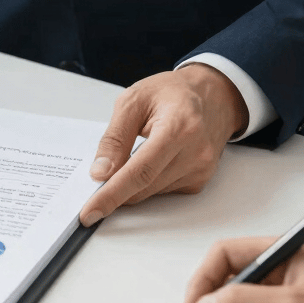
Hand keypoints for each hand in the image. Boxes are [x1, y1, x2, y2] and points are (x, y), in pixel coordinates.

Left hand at [79, 64, 246, 225]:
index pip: (140, 171)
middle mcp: (195, 152)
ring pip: (150, 193)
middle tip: (91, 187)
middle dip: (114, 191)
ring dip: (130, 185)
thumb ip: (115, 138)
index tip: (91, 212)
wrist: (212, 94)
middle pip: (144, 186)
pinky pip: (161, 191)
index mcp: (179, 127)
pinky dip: (145, 182)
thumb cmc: (172, 92)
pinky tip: (148, 160)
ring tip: (128, 155)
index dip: (112, 194)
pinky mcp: (199, 180)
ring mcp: (200, 169)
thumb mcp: (133, 100)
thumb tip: (100, 172)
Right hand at [184, 237, 303, 302]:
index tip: (195, 302)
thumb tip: (207, 300)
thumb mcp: (293, 302)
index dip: (205, 277)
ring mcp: (287, 293)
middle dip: (214, 298)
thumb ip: (245, 297)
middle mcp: (283, 270)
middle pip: (230, 278)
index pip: (227, 253)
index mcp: (285, 252)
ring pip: (241, 298)